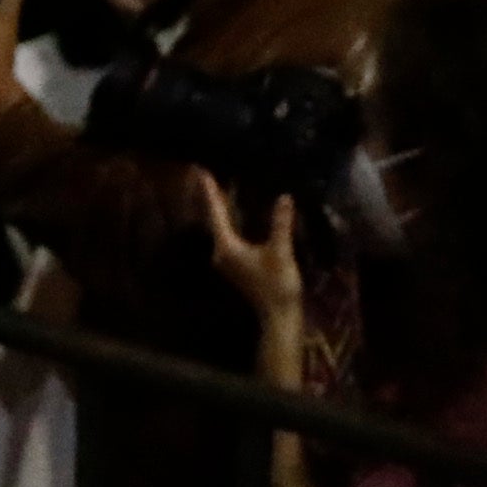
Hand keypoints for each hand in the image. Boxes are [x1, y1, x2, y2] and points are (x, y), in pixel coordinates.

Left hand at [199, 175, 306, 328]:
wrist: (278, 314)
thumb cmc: (277, 285)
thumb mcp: (281, 252)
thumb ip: (281, 224)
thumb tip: (284, 197)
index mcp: (227, 247)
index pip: (216, 214)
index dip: (210, 192)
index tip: (201, 172)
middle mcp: (222, 251)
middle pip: (214, 217)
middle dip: (211, 195)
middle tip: (205, 172)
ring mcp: (227, 258)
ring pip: (221, 225)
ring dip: (220, 206)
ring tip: (219, 183)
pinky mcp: (236, 261)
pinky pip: (229, 232)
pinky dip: (230, 217)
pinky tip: (236, 208)